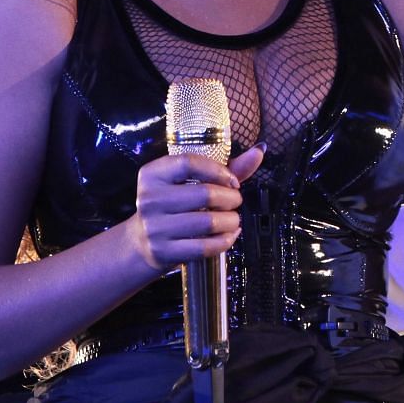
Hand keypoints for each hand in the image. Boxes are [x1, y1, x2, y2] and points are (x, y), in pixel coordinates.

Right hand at [123, 145, 264, 271]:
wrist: (144, 242)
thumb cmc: (174, 205)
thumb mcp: (191, 182)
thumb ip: (225, 167)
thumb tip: (259, 151)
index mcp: (152, 174)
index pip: (188, 163)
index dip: (218, 171)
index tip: (232, 181)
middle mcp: (149, 199)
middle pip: (205, 194)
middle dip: (230, 198)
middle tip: (234, 201)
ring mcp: (155, 228)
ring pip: (208, 222)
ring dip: (231, 220)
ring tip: (232, 219)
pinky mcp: (164, 252)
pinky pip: (205, 247)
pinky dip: (226, 240)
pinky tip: (230, 234)